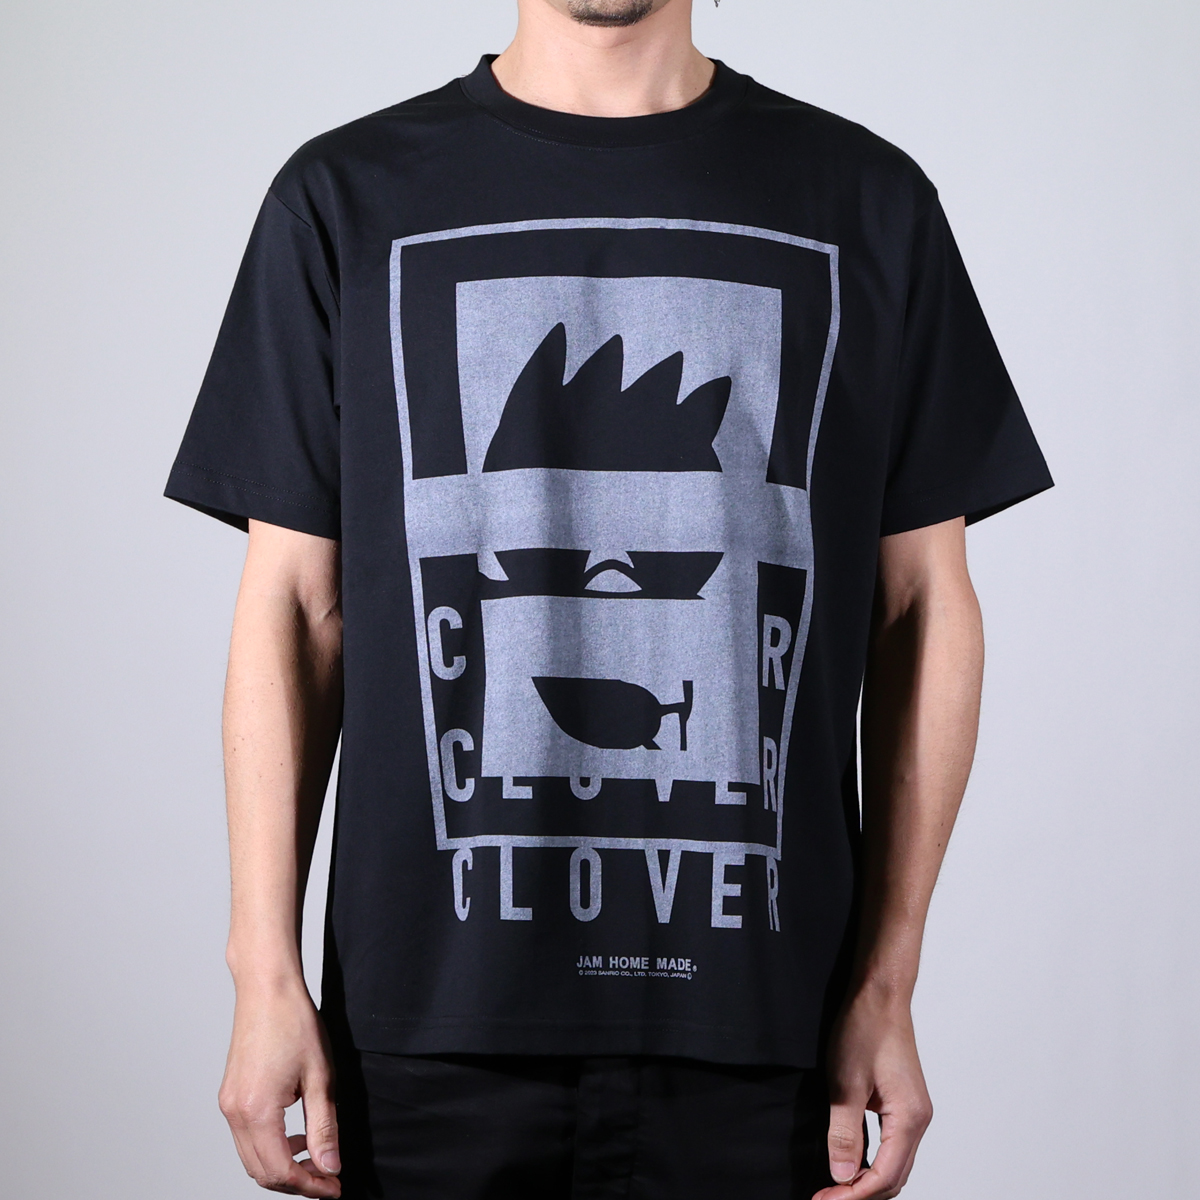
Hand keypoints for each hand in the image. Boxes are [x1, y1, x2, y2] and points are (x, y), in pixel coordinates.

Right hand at [218, 978, 341, 1196]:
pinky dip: (269, 1146)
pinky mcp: (229, 1095)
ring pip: (251, 1158)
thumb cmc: (295, 1022)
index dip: (310, 1186)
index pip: (281, 1171)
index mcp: (257, 1111)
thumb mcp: (320, 1077)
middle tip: (328, 1178)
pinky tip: (294, 1133)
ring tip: (314, 1154)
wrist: (267, 987)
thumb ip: (324, 1127)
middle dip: (296, 1182)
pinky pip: (246, 1137)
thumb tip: (330, 1166)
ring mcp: (228, 1104)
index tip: (334, 1187)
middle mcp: (235, 1113)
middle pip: (261, 1172)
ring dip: (282, 1165)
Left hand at [812, 988, 932, 1199]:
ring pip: (894, 1163)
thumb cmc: (865, 1029)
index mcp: (909, 1118)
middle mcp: (918, 1119)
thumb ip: (844, 1132)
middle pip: (894, 1177)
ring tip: (834, 1186)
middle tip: (825, 1198)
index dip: (853, 1195)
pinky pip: (892, 1144)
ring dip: (866, 1179)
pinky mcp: (903, 1102)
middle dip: (860, 1193)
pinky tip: (850, 1160)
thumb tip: (840, 1175)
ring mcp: (913, 1110)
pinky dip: (872, 1160)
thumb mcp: (845, 1083)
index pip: (884, 1176)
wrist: (879, 994)